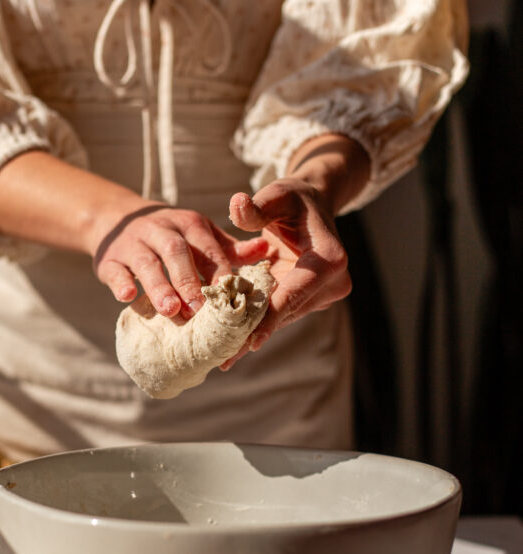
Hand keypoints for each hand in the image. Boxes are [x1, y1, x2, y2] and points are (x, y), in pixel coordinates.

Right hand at [93, 203, 268, 318]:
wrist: (115, 218)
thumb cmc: (170, 236)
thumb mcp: (200, 234)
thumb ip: (229, 247)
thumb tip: (266, 250)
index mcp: (189, 225)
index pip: (208, 248)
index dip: (219, 272)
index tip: (231, 297)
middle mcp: (161, 230)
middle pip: (177, 253)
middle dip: (189, 281)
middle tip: (201, 310)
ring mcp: (133, 244)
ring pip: (146, 263)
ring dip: (159, 286)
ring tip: (171, 310)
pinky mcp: (108, 259)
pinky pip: (114, 270)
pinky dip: (121, 282)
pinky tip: (127, 297)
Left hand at [220, 177, 350, 366]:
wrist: (314, 207)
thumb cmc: (294, 199)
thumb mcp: (277, 195)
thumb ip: (257, 205)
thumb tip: (237, 207)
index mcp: (329, 258)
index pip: (295, 292)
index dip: (271, 315)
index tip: (251, 340)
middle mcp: (332, 282)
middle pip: (287, 312)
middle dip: (254, 333)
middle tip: (223, 358)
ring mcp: (323, 295)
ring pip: (282, 319)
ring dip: (252, 336)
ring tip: (221, 359)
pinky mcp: (310, 301)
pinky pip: (280, 315)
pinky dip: (256, 327)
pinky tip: (229, 348)